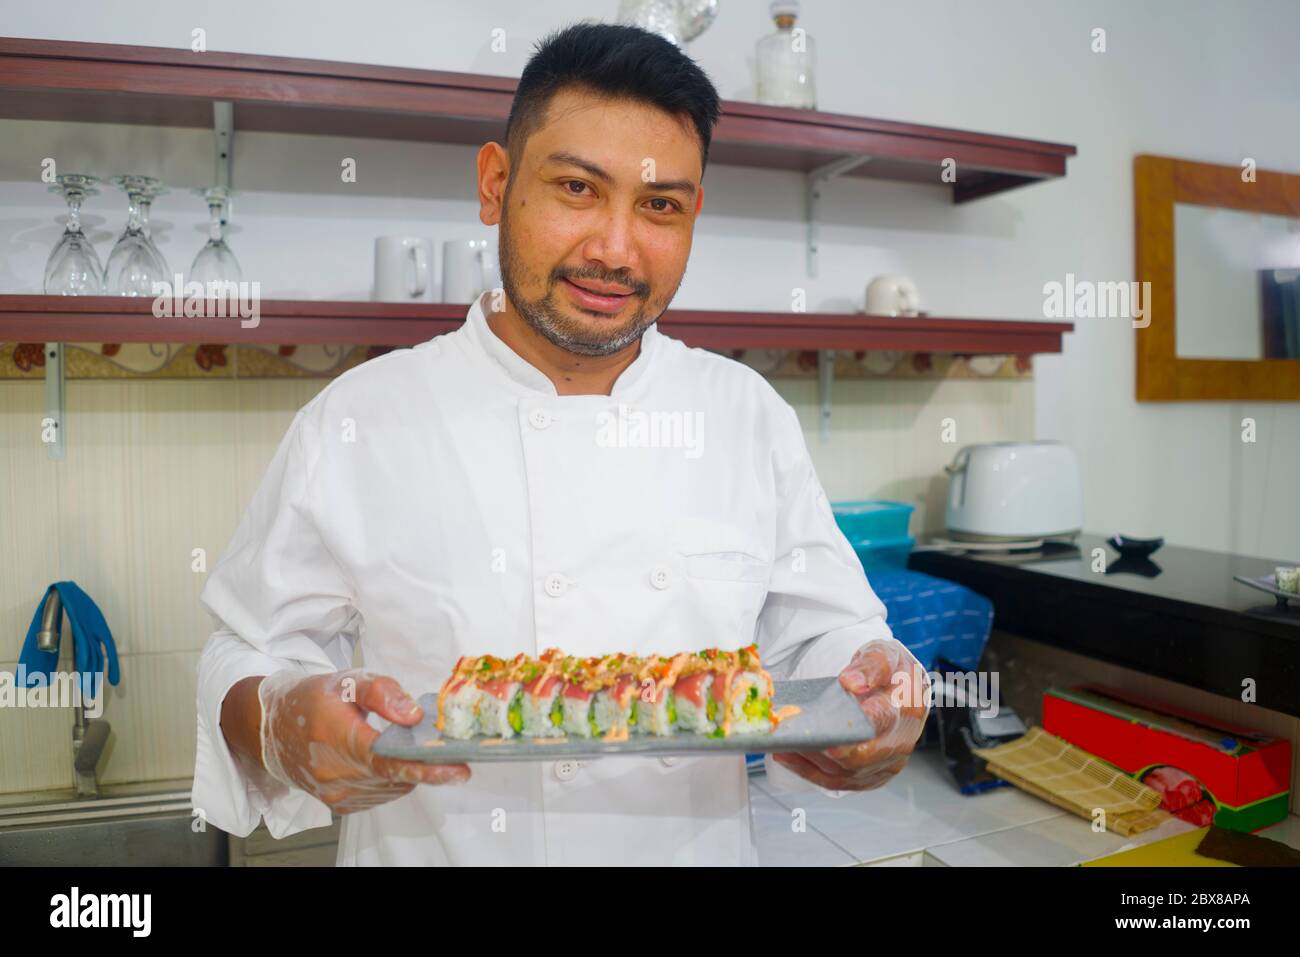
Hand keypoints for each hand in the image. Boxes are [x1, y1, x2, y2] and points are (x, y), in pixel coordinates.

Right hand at [257, 669, 469, 812]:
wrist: (270, 729)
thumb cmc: (311, 700)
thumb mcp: (346, 681)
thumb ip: (382, 692)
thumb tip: (414, 716)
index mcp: (337, 738)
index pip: (388, 760)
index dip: (426, 767)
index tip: (458, 769)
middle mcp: (335, 773)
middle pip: (396, 776)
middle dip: (426, 764)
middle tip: (446, 748)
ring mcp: (337, 793)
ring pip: (392, 787)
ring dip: (408, 770)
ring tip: (407, 746)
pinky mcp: (339, 805)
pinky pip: (381, 794)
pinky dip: (392, 779)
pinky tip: (386, 759)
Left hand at [771, 639, 928, 791]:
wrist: (897, 690)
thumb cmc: (887, 672)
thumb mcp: (884, 654)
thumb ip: (872, 665)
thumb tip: (852, 683)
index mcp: (907, 708)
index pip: (883, 720)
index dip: (856, 726)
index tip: (832, 728)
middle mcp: (900, 742)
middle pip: (861, 756)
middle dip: (827, 749)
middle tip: (798, 737)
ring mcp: (886, 764)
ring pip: (844, 772)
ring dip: (811, 759)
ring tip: (784, 741)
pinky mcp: (870, 777)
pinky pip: (837, 781)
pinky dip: (808, 771)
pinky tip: (787, 755)